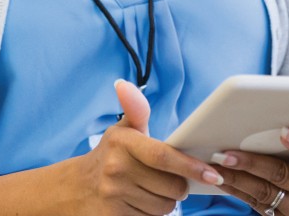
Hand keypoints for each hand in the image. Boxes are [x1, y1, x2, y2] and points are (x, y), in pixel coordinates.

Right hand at [78, 79, 225, 214]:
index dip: (190, 166)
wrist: (76, 188)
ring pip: (164, 206)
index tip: (212, 173)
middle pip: (171, 186)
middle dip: (180, 185)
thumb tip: (124, 85)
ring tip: (154, 189)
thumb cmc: (109, 155)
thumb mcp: (121, 131)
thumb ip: (135, 110)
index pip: (163, 156)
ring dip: (166, 200)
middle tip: (173, 179)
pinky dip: (152, 213)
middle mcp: (116, 169)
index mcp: (122, 143)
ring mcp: (113, 195)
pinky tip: (142, 202)